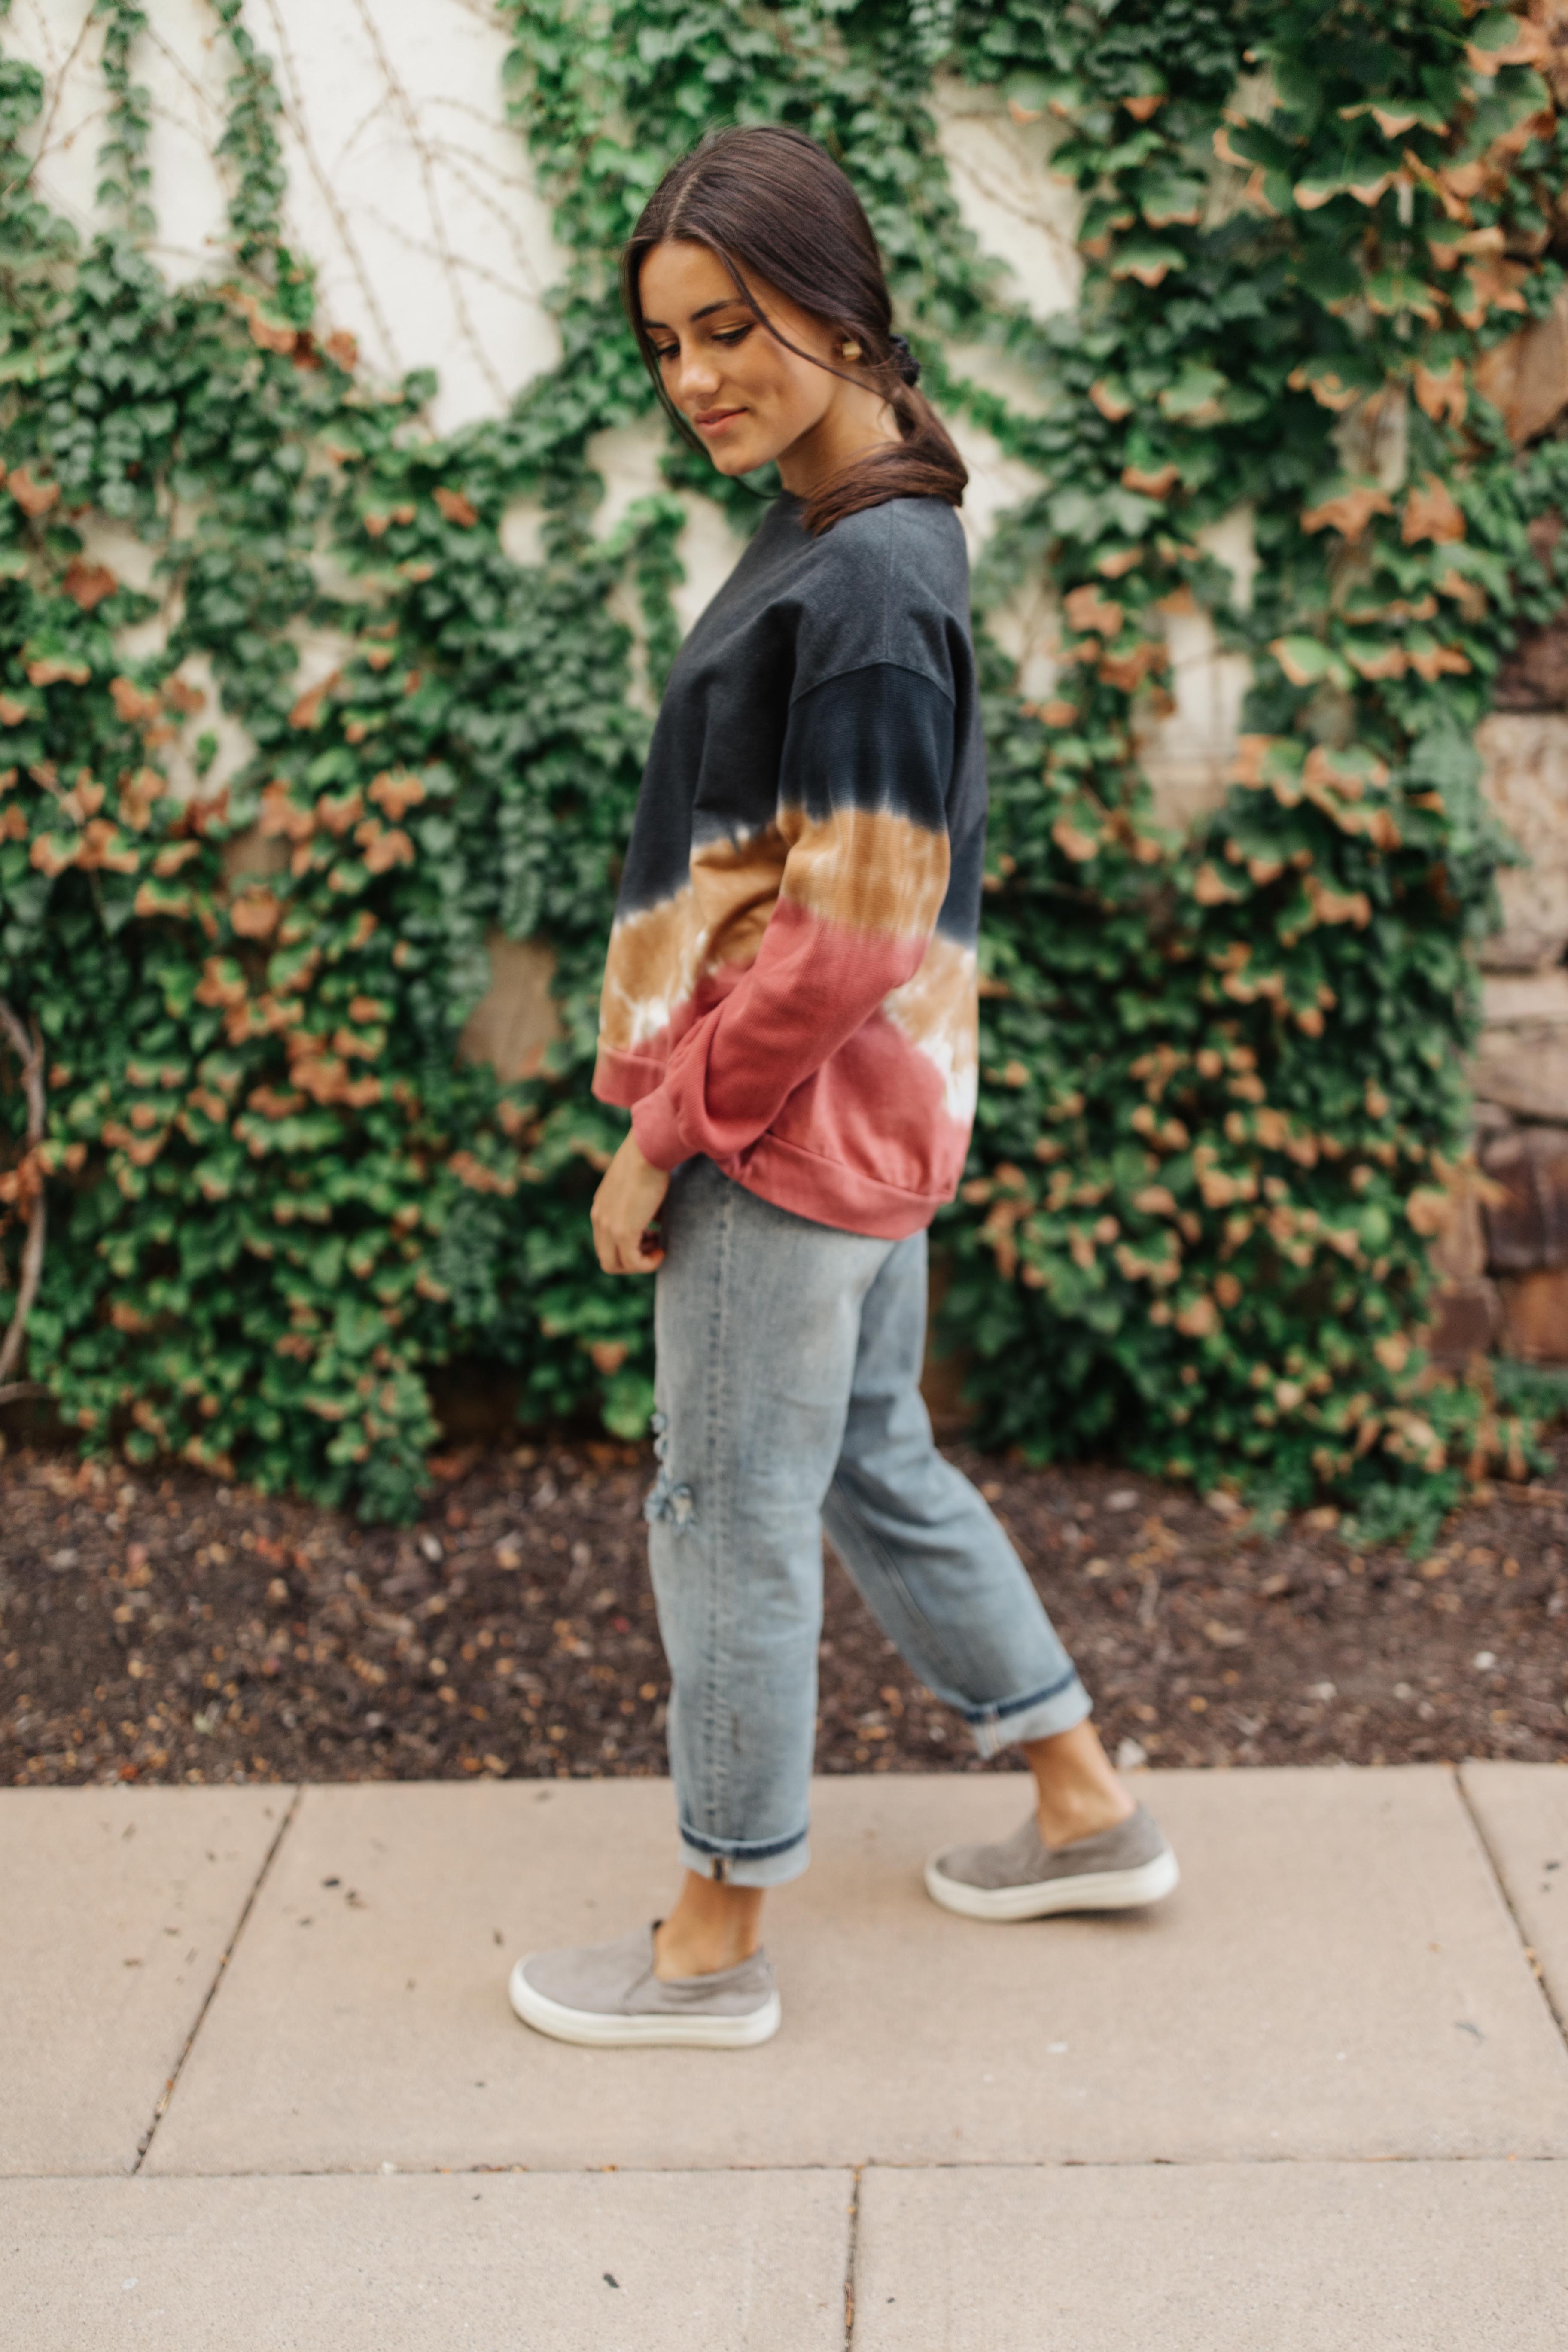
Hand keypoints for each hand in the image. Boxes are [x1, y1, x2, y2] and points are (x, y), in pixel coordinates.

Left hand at [590, 1131, 669, 1273]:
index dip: (627, 1246)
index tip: (650, 1235)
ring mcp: (607, 1227)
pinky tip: (663, 1251)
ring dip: (639, 1263)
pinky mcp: (622, 1232)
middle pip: (606, 1258)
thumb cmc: (650, 1160)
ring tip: (660, 1248)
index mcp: (600, 1207)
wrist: (649, 1149)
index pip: (605, 1242)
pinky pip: (633, 1263)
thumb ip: (640, 1206)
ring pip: (615, 1265)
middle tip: (655, 1245)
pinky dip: (648, 1263)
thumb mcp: (638, 1186)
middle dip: (632, 1259)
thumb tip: (656, 1221)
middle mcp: (599, 1219)